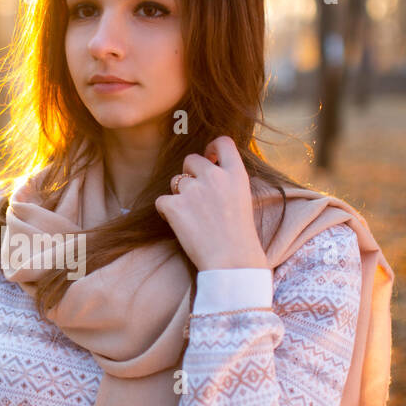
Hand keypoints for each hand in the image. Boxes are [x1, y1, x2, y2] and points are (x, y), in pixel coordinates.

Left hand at [154, 136, 268, 270]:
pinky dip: (166, 211)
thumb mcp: (243, 200)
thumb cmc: (239, 237)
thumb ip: (227, 182)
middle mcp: (214, 176)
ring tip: (192, 216)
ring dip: (178, 194)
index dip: (212, 147)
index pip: (223, 143)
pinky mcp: (175, 206)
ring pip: (175, 181)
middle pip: (191, 160)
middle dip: (190, 174)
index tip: (209, 156)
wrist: (232, 262)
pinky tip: (179, 224)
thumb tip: (209, 172)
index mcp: (236, 174)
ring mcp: (193, 190)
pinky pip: (162, 201)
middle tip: (195, 196)